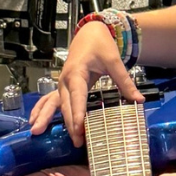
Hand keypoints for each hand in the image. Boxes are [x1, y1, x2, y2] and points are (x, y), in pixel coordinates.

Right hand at [28, 22, 141, 146]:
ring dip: (51, 119)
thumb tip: (139, 100)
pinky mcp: (64, 87)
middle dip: (70, 123)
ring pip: (56, 104)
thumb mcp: (113, 60)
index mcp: (76, 73)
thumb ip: (124, 81)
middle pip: (66, 105)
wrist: (89, 33)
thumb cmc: (100, 44)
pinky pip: (52, 101)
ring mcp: (62, 84)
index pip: (77, 96)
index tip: (80, 128)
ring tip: (46, 134)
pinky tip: (36, 122)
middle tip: (77, 142)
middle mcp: (65, 80)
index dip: (78, 113)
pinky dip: (43, 111)